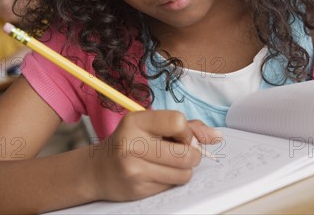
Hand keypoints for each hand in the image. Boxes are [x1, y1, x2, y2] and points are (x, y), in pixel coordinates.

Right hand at [87, 110, 211, 201]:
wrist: (98, 170)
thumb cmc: (130, 142)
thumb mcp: (151, 125)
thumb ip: (186, 126)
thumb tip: (216, 137)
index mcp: (135, 122)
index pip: (178, 122)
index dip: (186, 131)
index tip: (179, 135)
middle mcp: (132, 145)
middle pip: (186, 153)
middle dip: (192, 154)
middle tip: (180, 152)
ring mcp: (134, 170)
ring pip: (183, 173)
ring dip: (184, 169)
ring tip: (169, 163)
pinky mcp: (138, 190)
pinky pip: (172, 186)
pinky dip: (171, 180)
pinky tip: (156, 173)